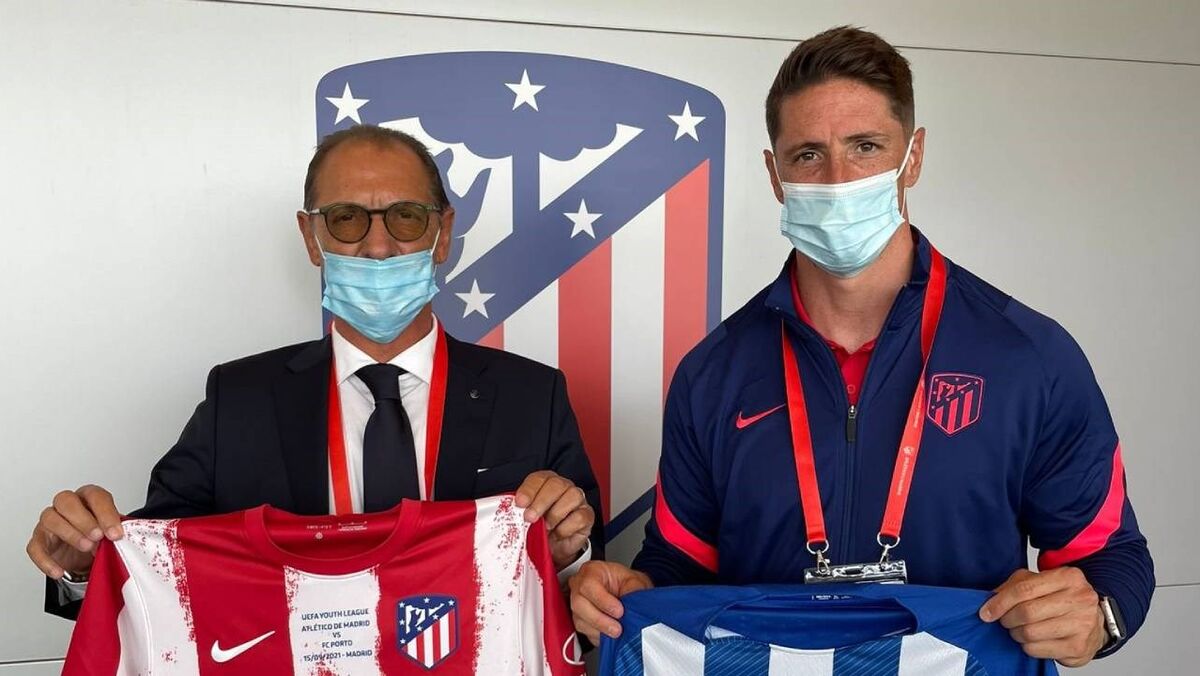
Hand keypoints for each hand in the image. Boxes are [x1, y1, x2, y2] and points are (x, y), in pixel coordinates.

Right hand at [27, 485, 123, 579]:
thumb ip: (115, 531)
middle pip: (67, 501)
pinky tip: (59, 570)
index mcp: (88, 498)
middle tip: (98, 537)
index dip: (106, 513)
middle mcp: (66, 506)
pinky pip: (35, 548)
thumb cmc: (99, 538)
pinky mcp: (39, 541)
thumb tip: (126, 537)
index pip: (95, 496)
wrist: (85, 557)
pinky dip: (46, 561)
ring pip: (50, 518)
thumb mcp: (111, 533)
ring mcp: (49, 523)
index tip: (115, 533)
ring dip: (69, 534)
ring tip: (86, 548)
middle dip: (84, 520)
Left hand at [514, 471, 593, 570]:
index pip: (539, 479)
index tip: (520, 503)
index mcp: (545, 483)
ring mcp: (577, 500)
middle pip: (556, 484)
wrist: (554, 547)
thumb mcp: (525, 518)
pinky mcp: (587, 515)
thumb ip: (519, 511)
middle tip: (530, 518)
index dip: (529, 490)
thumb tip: (508, 511)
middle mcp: (563, 487)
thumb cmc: (538, 528)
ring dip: (555, 514)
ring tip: (546, 528)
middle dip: (541, 502)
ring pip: (572, 496)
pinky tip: (557, 534)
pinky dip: (566, 527)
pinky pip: (580, 516)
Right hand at [568, 561, 652, 644]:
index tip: (619, 611)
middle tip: (617, 628)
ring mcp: (578, 604)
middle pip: (579, 604)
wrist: (628, 592)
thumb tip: (635, 605)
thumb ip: (634, 591)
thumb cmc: (627, 583)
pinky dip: (597, 635)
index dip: (603, 601)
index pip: (588, 585)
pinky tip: (609, 634)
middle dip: (600, 619)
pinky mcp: (580, 619)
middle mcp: (579, 586)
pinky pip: (583, 631)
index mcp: (592, 571)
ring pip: (579, 620)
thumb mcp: (635, 581)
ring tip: (616, 632)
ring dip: (599, 630)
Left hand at [980, 567, 1107, 666]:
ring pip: (1030, 633)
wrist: (1093, 621)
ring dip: (1016, 633)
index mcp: (1069, 577)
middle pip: (1027, 612)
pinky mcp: (1079, 647)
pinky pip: (1038, 649)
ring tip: (1019, 630)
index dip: (1000, 602)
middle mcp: (1080, 599)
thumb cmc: (1061, 598)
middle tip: (1005, 621)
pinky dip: (1027, 646)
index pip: (1024, 589)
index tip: (986, 612)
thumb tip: (990, 602)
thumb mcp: (1039, 582)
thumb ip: (1014, 586)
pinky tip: (1033, 640)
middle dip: (1007, 619)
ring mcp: (1083, 625)